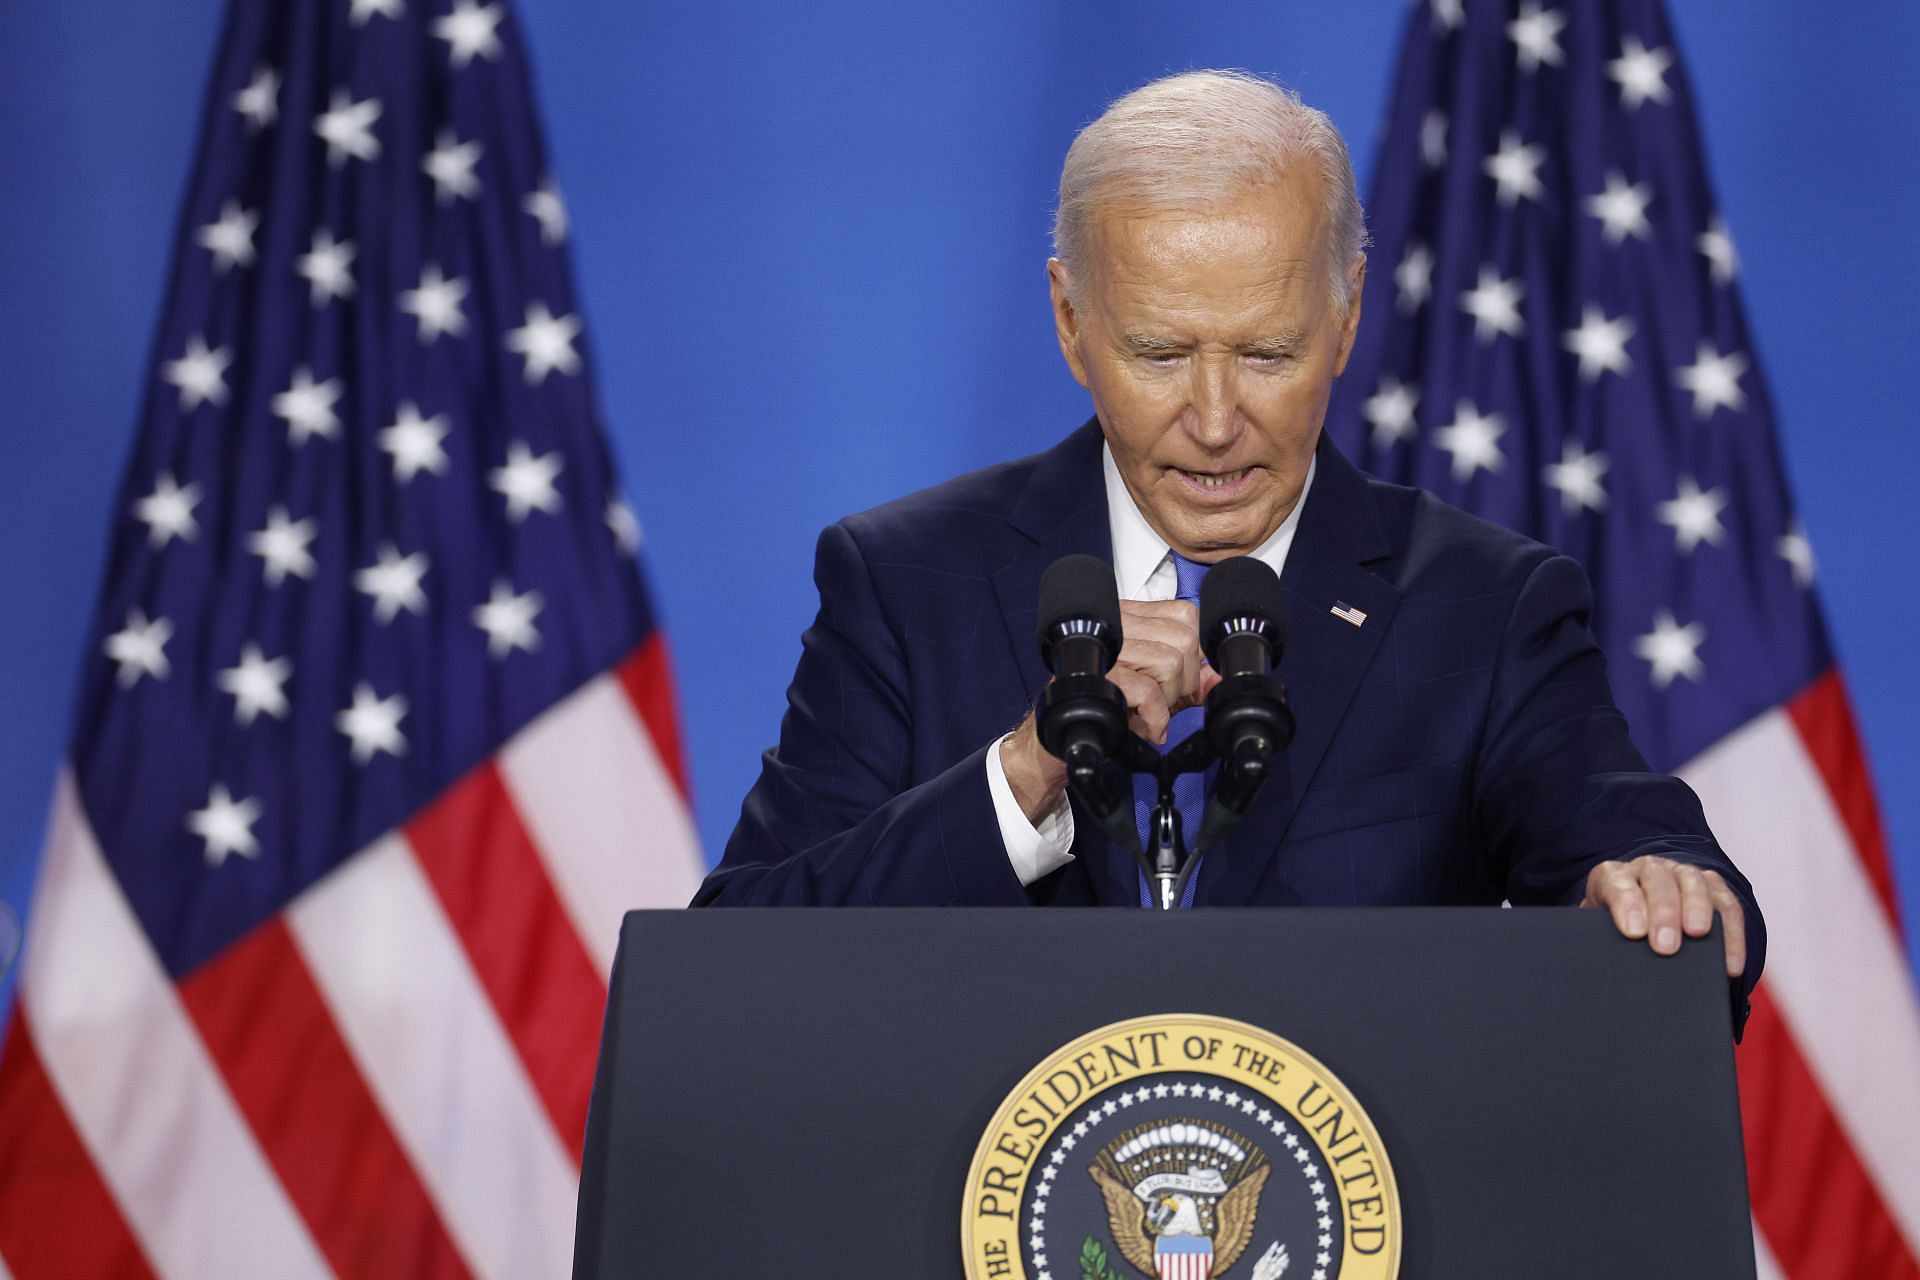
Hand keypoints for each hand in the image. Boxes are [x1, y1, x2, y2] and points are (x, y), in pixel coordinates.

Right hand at [1001, 599, 1221, 822]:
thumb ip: (1187, 682)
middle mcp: (1115, 624)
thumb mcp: (1152, 690)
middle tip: (1164, 701)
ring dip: (1168, 700)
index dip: (1194, 651)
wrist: (1059, 735)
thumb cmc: (1104, 706)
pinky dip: (1155, 717)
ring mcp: (1106, 648)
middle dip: (1185, 680)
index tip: (1182, 678)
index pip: (1184, 613)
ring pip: (1171, 662)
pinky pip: (1147, 690)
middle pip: (1185, 638)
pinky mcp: (1099, 676)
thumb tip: (1218, 678)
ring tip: (1149, 713)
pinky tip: (1145, 728)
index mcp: (1128, 617)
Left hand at [1580, 855, 1746, 977]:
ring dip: (1698, 909)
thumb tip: (1603, 968)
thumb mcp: (1598, 932)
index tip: (1633, 932)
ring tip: (1698, 936)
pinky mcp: (1712, 888)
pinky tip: (1730, 962)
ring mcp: (1682, 874)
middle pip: (1658, 879)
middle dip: (1664, 911)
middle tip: (1665, 945)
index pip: (1616, 881)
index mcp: (1613, 876)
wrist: (1636, 922)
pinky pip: (1727, 905)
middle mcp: (1648, 869)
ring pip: (1694, 883)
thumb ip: (1599, 941)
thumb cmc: (1614, 932)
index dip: (1626, 902)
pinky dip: (1731, 933)